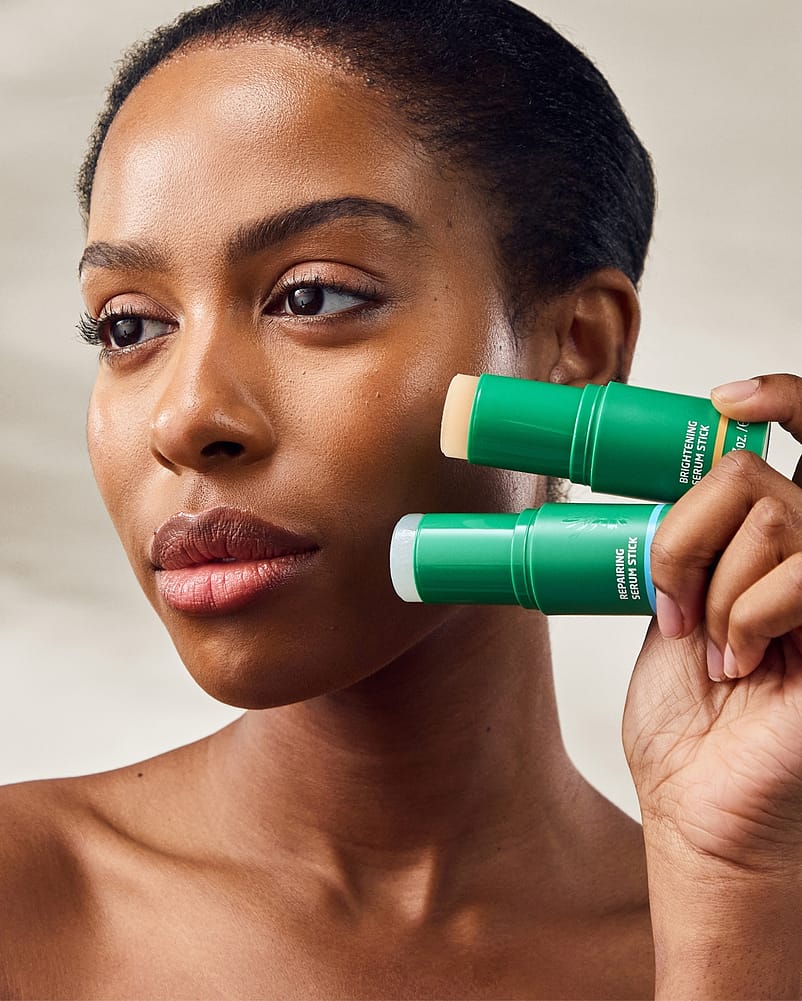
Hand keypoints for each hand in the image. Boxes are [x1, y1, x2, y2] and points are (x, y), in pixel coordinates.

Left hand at [623, 374, 801, 869]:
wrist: (701, 800)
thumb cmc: (688, 718)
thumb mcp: (674, 605)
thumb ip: (689, 542)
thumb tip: (671, 483)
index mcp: (770, 543)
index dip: (781, 396)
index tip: (724, 396)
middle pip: (755, 470)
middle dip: (689, 532)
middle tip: (674, 596)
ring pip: (769, 516)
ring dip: (714, 588)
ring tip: (713, 648)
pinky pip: (798, 574)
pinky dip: (746, 617)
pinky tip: (744, 664)